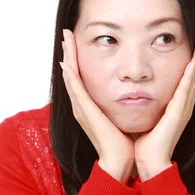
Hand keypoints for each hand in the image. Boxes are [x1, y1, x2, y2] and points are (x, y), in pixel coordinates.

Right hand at [60, 29, 134, 173]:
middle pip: (71, 74)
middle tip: (66, 34)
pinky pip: (76, 90)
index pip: (80, 77)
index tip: (76, 42)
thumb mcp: (119, 116)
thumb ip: (119, 104)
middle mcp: (81, 106)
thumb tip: (129, 92)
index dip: (77, 59)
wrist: (119, 160)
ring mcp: (81, 108)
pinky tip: (67, 62)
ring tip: (65, 40)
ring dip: (67, 57)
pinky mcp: (85, 112)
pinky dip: (70, 75)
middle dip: (69, 53)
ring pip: (71, 77)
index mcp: (89, 106)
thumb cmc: (122, 142)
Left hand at [134, 29, 194, 173]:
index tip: (194, 41)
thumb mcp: (146, 117)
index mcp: (176, 105)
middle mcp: (183, 105)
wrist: (148, 163)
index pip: (187, 77)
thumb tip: (134, 92)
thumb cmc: (144, 144)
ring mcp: (183, 109)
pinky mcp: (179, 114)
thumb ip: (144, 104)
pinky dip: (192, 74)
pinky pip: (187, 90)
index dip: (192, 59)